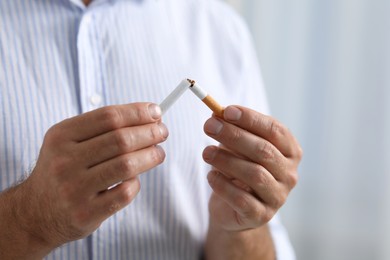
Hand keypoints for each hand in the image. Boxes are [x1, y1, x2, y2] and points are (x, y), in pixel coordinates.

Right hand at [6, 103, 167, 253]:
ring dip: (150, 156)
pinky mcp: (86, 213)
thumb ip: (102, 128)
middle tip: (163, 132)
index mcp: (61, 136)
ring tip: (158, 153)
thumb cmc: (63, 169)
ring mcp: (74, 189)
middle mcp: (64, 161)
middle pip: (120, 139)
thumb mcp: (68, 141)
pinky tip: (135, 178)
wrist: (36, 212)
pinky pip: (124, 193)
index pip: (108, 117)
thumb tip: (149, 116)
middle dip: (149, 133)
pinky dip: (136, 183)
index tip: (156, 112)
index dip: (137, 112)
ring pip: (126, 165)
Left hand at [203, 105, 301, 231]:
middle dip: (234, 135)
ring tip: (206, 152)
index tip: (226, 111)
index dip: (250, 119)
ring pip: (255, 174)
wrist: (233, 208)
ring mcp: (278, 197)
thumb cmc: (238, 169)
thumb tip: (217, 115)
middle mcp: (289, 174)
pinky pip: (241, 199)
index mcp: (290, 151)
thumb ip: (232, 130)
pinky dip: (223, 185)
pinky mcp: (261, 215)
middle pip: (264, 151)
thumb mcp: (236, 147)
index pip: (275, 130)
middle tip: (209, 126)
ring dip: (226, 160)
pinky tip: (211, 176)